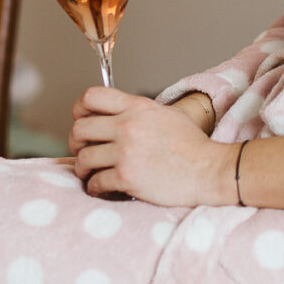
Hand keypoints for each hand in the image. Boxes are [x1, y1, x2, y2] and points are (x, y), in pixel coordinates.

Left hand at [68, 88, 234, 205]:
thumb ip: (138, 111)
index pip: (91, 96)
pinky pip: (95, 182)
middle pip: (80, 129)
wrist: (207, 170)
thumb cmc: (191, 145)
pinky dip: (94, 187)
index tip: (81, 120)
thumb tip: (116, 114)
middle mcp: (128, 126)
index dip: (79, 109)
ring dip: (83, 168)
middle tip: (83, 151)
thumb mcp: (166, 114)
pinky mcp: (127, 177)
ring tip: (90, 173)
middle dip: (76, 143)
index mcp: (137, 107)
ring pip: (83, 158)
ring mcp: (126, 152)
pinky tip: (100, 187)